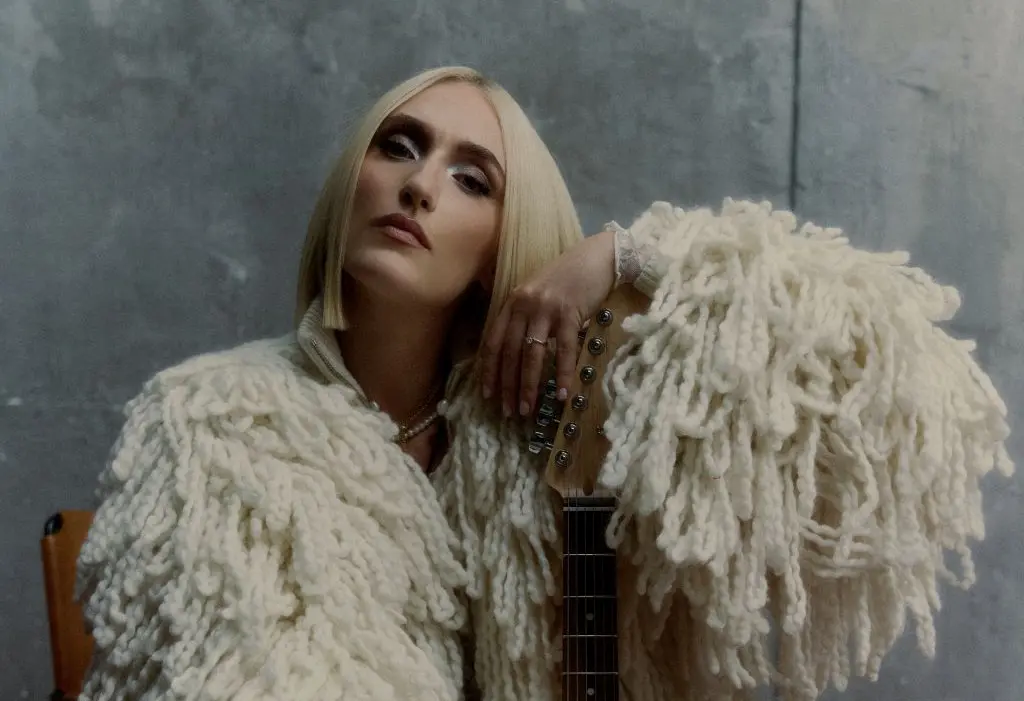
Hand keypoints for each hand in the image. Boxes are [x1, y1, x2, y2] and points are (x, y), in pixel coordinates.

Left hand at [479, 228, 615, 417]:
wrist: (596, 256)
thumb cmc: (567, 277)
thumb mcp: (537, 294)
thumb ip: (524, 317)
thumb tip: (516, 353)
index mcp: (512, 301)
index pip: (493, 341)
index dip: (489, 370)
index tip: (488, 395)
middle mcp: (524, 305)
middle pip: (510, 352)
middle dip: (508, 385)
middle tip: (509, 412)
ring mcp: (546, 308)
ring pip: (532, 354)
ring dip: (529, 385)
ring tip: (528, 409)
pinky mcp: (569, 312)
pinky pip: (563, 349)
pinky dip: (563, 374)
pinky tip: (563, 394)